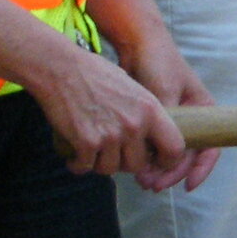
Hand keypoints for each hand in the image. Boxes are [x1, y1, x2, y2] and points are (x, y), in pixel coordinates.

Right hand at [26, 38, 194, 183]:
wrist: (62, 68)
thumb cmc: (96, 75)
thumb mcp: (134, 89)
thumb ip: (145, 115)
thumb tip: (151, 140)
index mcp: (151, 110)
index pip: (174, 148)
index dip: (167, 160)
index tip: (156, 161)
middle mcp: (134, 125)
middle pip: (138, 165)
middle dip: (125, 162)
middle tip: (113, 152)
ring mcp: (111, 135)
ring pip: (110, 169)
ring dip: (100, 163)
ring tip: (92, 149)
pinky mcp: (86, 142)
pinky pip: (85, 167)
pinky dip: (78, 164)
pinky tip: (75, 154)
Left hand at [116, 28, 222, 194]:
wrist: (137, 42)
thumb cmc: (158, 61)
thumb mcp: (166, 90)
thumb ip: (167, 118)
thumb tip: (161, 153)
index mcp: (203, 110)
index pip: (210, 148)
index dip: (201, 170)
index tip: (187, 186)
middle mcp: (191, 119)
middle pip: (186, 157)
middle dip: (171, 173)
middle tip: (152, 185)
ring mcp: (172, 122)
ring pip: (168, 155)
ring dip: (157, 170)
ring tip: (141, 180)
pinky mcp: (152, 123)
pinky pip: (153, 148)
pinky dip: (146, 159)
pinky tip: (134, 168)